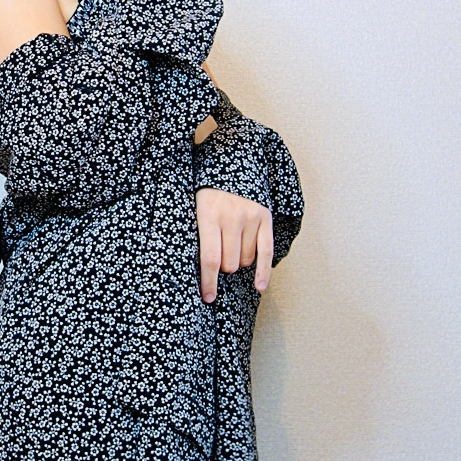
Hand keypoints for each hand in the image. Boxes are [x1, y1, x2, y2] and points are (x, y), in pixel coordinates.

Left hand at [196, 187, 273, 301]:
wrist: (229, 162)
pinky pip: (266, 252)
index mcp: (209, 216)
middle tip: (219, 256)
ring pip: (246, 260)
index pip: (210, 258)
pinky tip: (259, 287)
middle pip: (229, 263)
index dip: (209, 282)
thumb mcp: (194, 209)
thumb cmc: (206, 193)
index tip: (208, 298)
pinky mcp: (265, 218)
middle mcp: (231, 217)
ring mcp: (250, 217)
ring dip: (238, 262)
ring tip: (231, 246)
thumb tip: (199, 271)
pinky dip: (263, 272)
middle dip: (223, 268)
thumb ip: (197, 235)